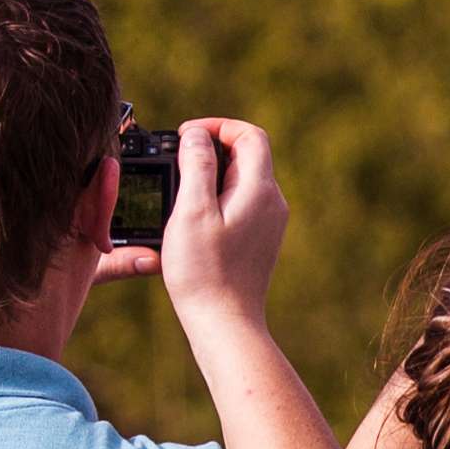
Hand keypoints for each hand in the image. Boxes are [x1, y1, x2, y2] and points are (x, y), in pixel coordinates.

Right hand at [117, 118, 286, 318]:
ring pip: (243, 178)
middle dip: (212, 147)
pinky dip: (217, 195)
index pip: (250, 135)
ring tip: (180, 186)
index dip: (218, 126)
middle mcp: (273, 202)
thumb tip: (197, 135)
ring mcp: (269, 222)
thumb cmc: (204, 271)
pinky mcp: (260, 238)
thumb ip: (196, 165)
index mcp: (260, 189)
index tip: (186, 135)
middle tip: (176, 157)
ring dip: (212, 172)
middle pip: (247, 154)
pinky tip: (193, 213)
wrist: (224, 322)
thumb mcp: (192, 211)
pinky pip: (241, 201)